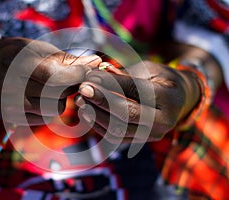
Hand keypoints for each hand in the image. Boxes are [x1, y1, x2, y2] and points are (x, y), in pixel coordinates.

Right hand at [0, 37, 100, 124]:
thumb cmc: (23, 55)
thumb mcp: (44, 51)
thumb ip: (71, 60)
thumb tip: (98, 62)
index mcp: (19, 65)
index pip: (55, 76)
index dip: (77, 75)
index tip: (90, 70)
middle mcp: (12, 88)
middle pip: (58, 95)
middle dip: (70, 86)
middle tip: (68, 77)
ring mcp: (11, 106)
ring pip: (54, 110)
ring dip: (60, 99)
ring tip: (52, 87)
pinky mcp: (13, 118)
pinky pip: (44, 119)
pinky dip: (49, 109)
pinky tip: (41, 97)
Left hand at [75, 61, 200, 141]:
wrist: (176, 100)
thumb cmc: (158, 79)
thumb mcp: (146, 69)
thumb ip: (124, 73)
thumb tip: (97, 70)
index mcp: (169, 97)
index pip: (136, 90)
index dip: (111, 83)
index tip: (90, 76)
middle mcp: (164, 120)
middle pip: (127, 114)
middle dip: (101, 101)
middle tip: (82, 88)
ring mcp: (152, 134)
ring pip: (118, 130)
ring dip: (95, 115)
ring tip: (80, 100)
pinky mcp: (140, 142)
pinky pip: (115, 137)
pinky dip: (98, 125)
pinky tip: (86, 112)